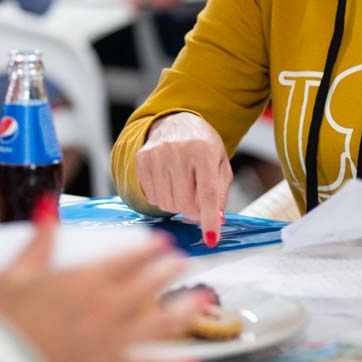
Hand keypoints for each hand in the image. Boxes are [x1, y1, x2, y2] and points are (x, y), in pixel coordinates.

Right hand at [0, 206, 208, 361]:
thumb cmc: (0, 323)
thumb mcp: (13, 274)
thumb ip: (38, 242)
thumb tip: (48, 206)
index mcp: (85, 280)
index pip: (127, 258)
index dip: (147, 248)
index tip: (161, 241)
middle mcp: (107, 307)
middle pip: (149, 285)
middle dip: (169, 271)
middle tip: (182, 262)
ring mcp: (114, 341)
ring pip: (161, 322)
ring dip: (185, 310)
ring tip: (203, 301)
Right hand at [135, 113, 230, 246]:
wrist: (175, 122)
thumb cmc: (202, 146)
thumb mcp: (220, 164)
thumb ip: (220, 192)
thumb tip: (216, 220)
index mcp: (203, 150)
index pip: (207, 192)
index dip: (209, 219)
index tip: (211, 239)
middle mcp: (178, 150)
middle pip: (184, 203)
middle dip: (192, 211)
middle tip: (197, 205)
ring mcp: (156, 155)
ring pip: (166, 203)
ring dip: (177, 205)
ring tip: (182, 189)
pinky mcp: (142, 160)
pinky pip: (152, 197)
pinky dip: (162, 198)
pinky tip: (168, 183)